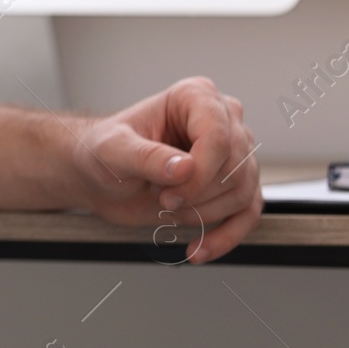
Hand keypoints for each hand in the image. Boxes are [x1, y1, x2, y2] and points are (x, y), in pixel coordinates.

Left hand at [70, 77, 260, 262]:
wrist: (100, 176)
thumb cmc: (102, 152)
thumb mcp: (112, 151)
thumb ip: (145, 157)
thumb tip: (185, 168)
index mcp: (194, 97)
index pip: (219, 135)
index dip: (200, 172)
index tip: (168, 193)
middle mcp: (222, 119)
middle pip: (235, 166)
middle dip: (197, 194)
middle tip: (162, 200)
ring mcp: (233, 152)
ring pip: (242, 191)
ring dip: (203, 213)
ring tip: (167, 210)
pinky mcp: (234, 184)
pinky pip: (248, 214)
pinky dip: (226, 237)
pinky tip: (198, 250)